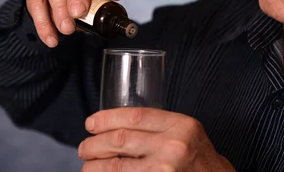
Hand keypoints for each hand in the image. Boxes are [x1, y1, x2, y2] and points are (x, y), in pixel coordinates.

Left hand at [78, 108, 235, 171]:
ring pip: (116, 167)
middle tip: (84, 147)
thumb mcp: (186, 131)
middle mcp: (174, 147)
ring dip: (94, 166)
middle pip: (120, 140)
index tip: (91, 123)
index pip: (134, 116)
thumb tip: (116, 125)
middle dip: (94, 143)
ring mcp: (165, 171)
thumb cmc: (199, 159)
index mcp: (181, 126)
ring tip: (88, 165)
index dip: (106, 118)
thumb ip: (159, 125)